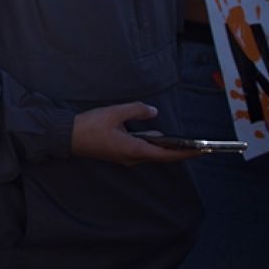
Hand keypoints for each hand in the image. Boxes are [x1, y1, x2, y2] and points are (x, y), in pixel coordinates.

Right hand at [69, 103, 200, 164]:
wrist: (66, 137)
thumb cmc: (89, 126)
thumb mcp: (115, 113)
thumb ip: (137, 111)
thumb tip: (153, 112)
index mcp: (134, 150)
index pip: (167, 154)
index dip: (186, 153)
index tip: (202, 151)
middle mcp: (132, 158)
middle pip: (161, 156)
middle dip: (178, 150)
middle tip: (196, 145)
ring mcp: (124, 158)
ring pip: (150, 153)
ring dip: (164, 147)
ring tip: (179, 140)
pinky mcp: (118, 154)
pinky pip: (140, 151)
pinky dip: (151, 144)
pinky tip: (153, 134)